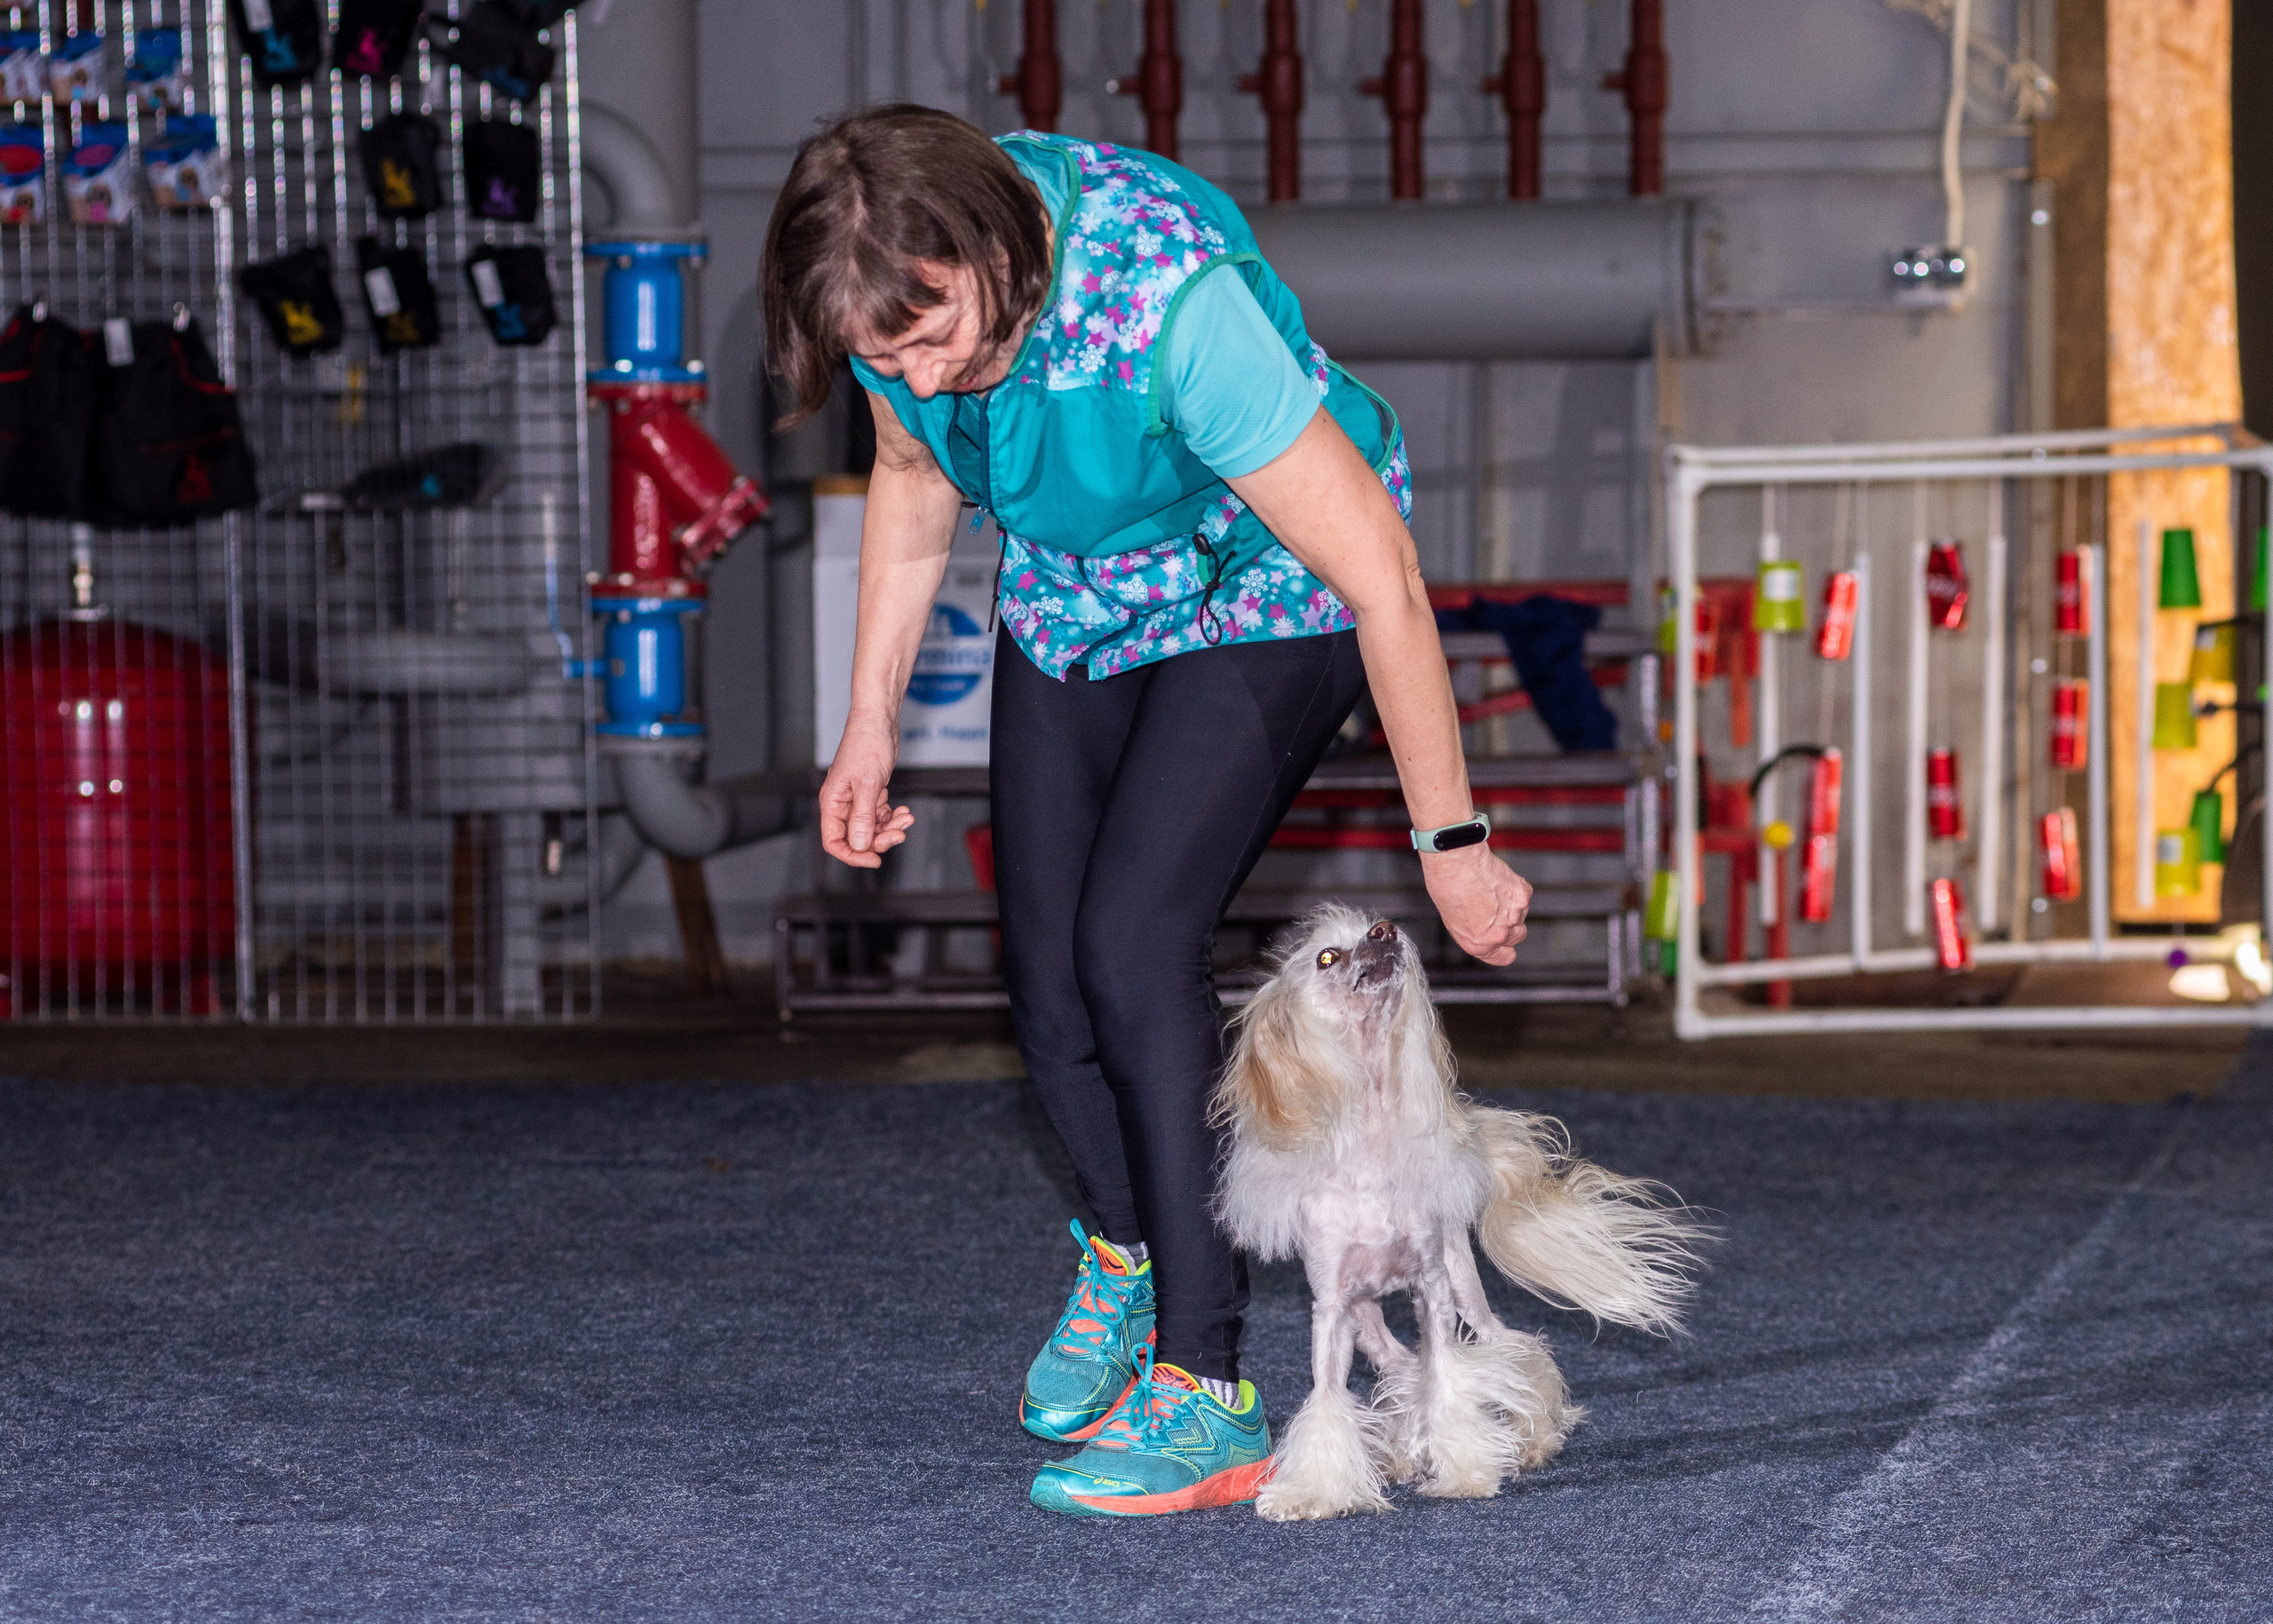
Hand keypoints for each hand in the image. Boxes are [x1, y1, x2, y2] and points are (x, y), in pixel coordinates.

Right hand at [818, 718, 914, 868]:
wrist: (879, 722)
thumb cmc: (867, 744)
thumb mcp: (867, 784)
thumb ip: (863, 817)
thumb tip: (859, 845)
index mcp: (832, 803)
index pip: (834, 842)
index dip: (853, 855)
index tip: (874, 860)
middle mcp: (842, 804)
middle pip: (856, 838)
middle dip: (879, 839)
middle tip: (899, 834)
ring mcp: (857, 800)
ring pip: (871, 828)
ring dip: (890, 828)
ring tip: (905, 819)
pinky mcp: (871, 794)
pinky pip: (880, 816)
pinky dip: (893, 817)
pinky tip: (904, 812)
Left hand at [1421, 844, 1530, 965]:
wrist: (1455, 861)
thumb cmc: (1447, 887)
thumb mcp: (1454, 921)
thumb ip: (1475, 932)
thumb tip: (1486, 930)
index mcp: (1480, 945)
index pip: (1506, 957)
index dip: (1505, 947)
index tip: (1503, 940)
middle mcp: (1499, 934)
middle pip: (1518, 936)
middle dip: (1510, 925)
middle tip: (1495, 908)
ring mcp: (1514, 915)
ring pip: (1522, 915)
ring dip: (1512, 906)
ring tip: (1490, 891)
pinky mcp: (1522, 895)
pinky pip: (1524, 896)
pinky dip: (1514, 889)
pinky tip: (1497, 881)